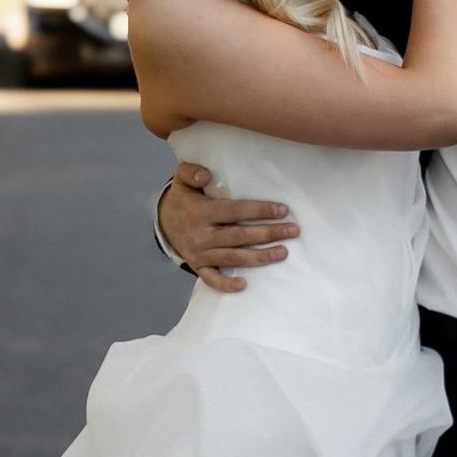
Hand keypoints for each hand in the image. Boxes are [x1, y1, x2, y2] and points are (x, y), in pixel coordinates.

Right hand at [158, 157, 296, 292]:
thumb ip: (191, 171)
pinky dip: (226, 284)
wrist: (163, 221)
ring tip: (283, 252)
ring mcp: (198, 253)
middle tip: (293, 230)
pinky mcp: (197, 266)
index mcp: (199, 212)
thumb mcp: (182, 178)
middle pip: (239, 236)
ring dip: (259, 257)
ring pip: (233, 257)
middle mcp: (199, 235)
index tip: (282, 210)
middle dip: (268, 233)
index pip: (235, 211)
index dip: (259, 210)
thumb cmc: (183, 197)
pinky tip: (244, 284)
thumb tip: (206, 175)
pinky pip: (212, 279)